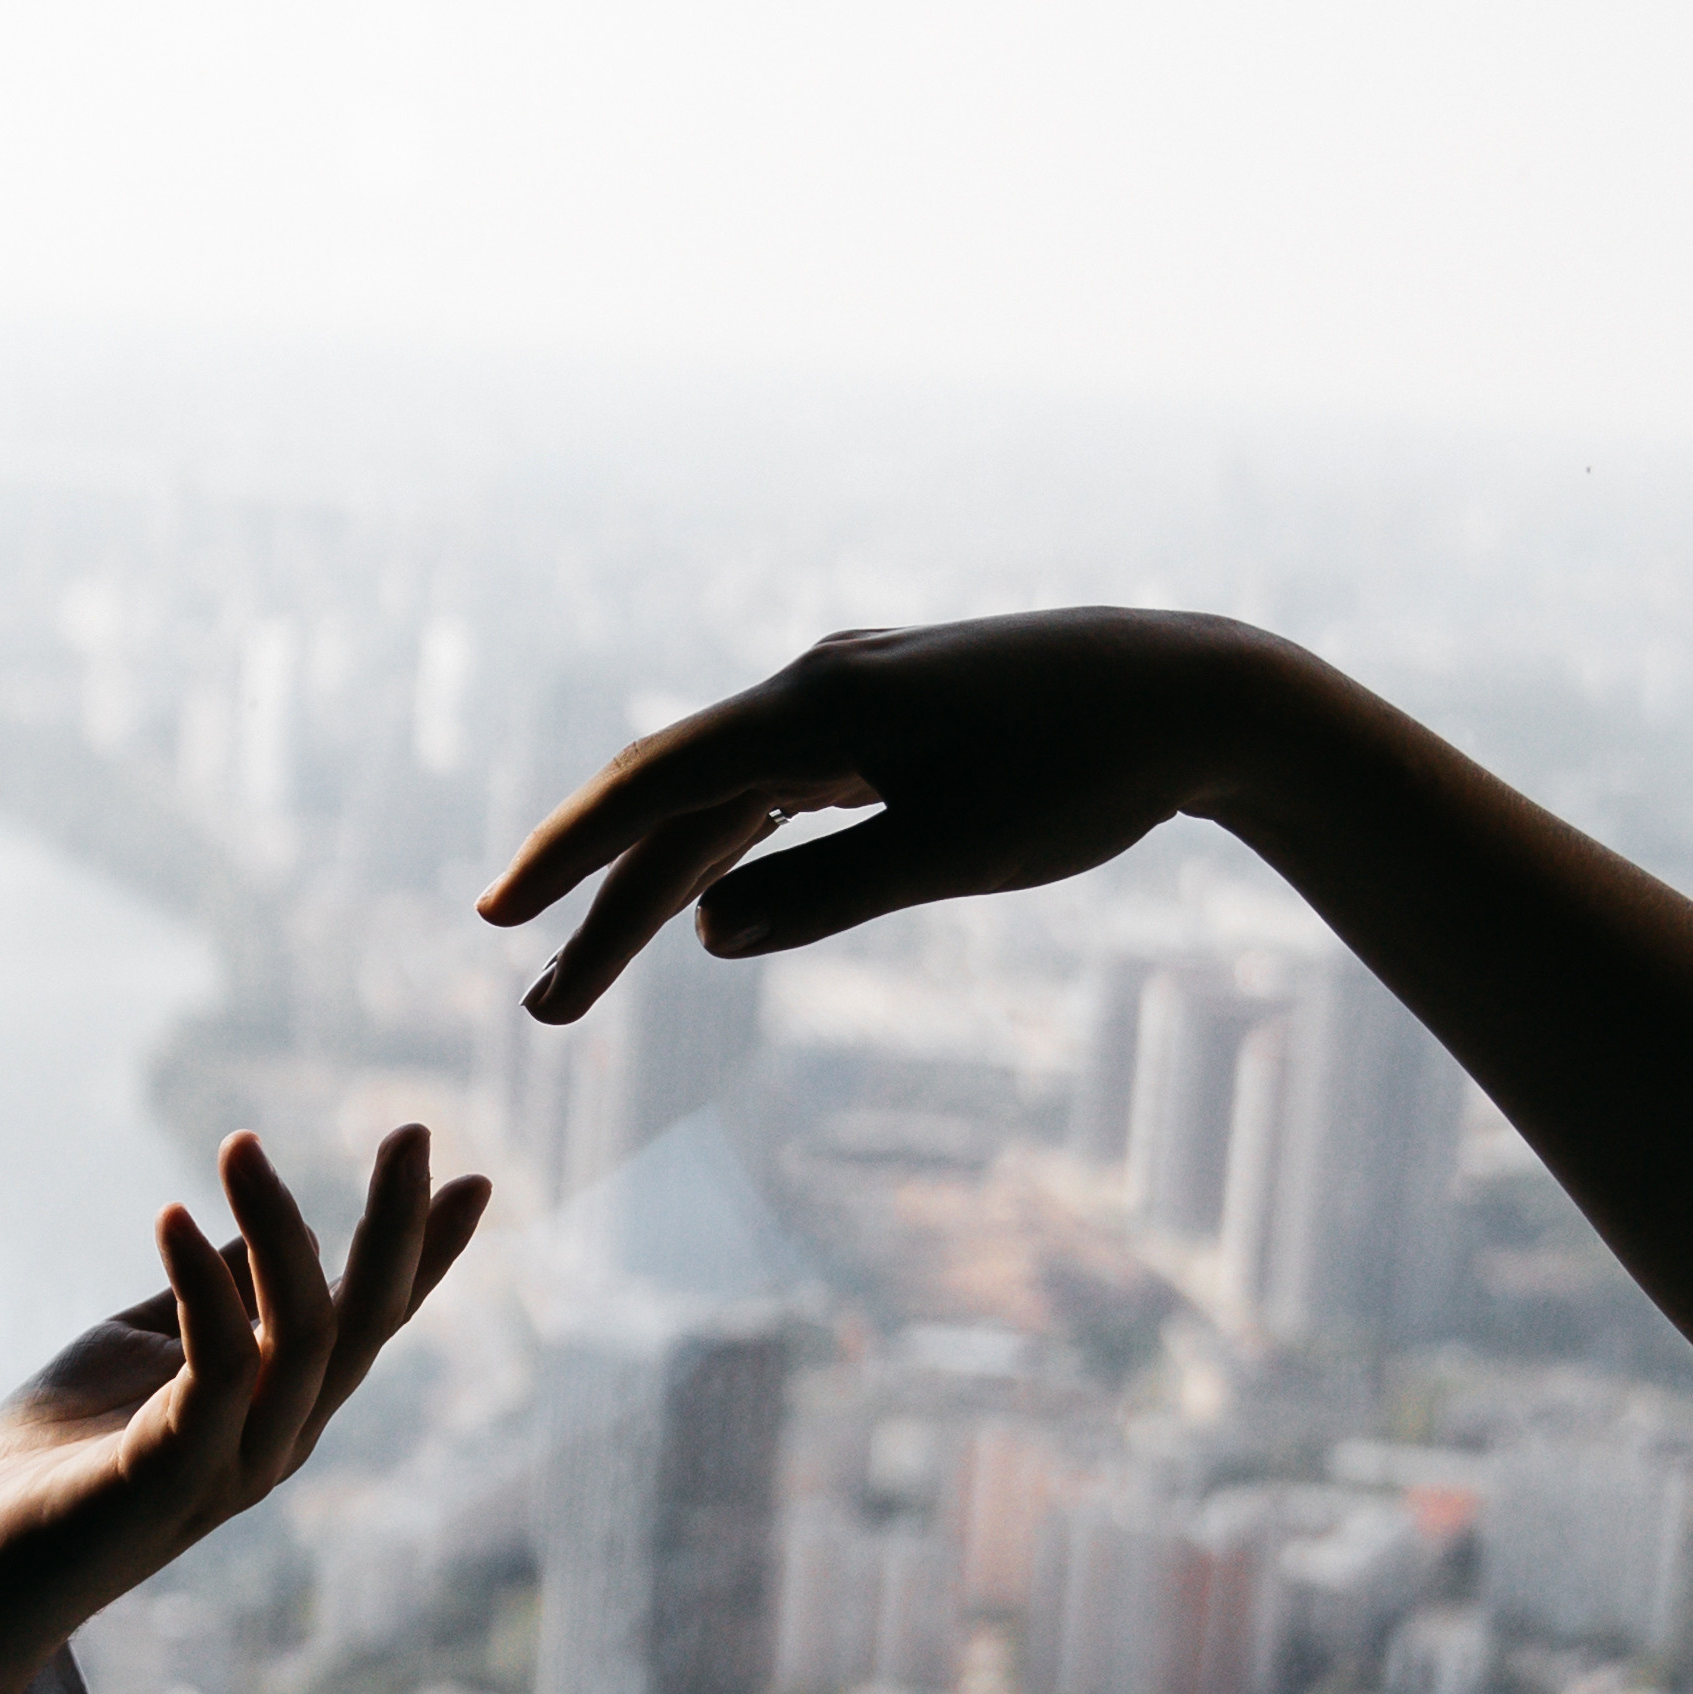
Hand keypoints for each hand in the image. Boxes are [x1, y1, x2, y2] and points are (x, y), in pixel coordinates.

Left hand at [0, 1125, 490, 1693]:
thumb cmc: (55, 1459)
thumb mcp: (138, 1349)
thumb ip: (204, 1299)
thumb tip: (261, 1238)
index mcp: (280, 1406)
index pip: (370, 1322)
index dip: (425, 1254)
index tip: (474, 1178)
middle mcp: (278, 1437)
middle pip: (363, 1326)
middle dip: (398, 1229)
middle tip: (409, 1133)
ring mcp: (232, 1464)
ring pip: (302, 1337)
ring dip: (279, 1230)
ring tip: (240, 1143)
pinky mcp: (168, 1477)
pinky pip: (216, 1371)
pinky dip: (205, 1288)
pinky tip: (173, 1217)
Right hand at [477, 609, 1294, 1018]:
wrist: (1194, 691)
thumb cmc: (1084, 773)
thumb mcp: (953, 852)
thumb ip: (824, 894)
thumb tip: (706, 934)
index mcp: (818, 706)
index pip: (655, 785)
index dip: (568, 855)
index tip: (497, 918)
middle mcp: (817, 688)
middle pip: (673, 803)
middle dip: (599, 903)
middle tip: (540, 1006)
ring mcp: (851, 700)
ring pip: (723, 805)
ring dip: (656, 893)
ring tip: (589, 981)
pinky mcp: (888, 721)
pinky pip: (775, 794)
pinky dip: (727, 856)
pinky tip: (701, 911)